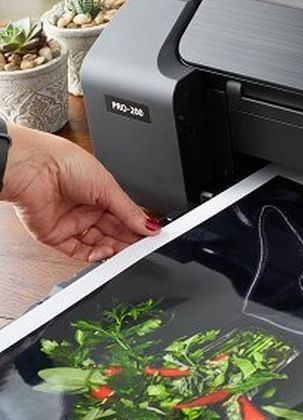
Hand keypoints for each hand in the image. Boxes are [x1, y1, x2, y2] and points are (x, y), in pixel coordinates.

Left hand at [0, 123, 159, 260]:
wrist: (33, 169)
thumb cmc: (65, 164)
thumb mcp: (107, 187)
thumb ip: (129, 211)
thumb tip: (150, 225)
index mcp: (101, 193)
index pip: (125, 216)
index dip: (138, 226)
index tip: (152, 236)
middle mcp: (87, 208)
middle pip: (113, 231)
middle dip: (128, 240)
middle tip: (141, 248)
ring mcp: (72, 222)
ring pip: (98, 243)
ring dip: (113, 249)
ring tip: (123, 251)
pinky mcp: (56, 236)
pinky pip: (78, 251)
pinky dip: (93, 256)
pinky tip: (104, 252)